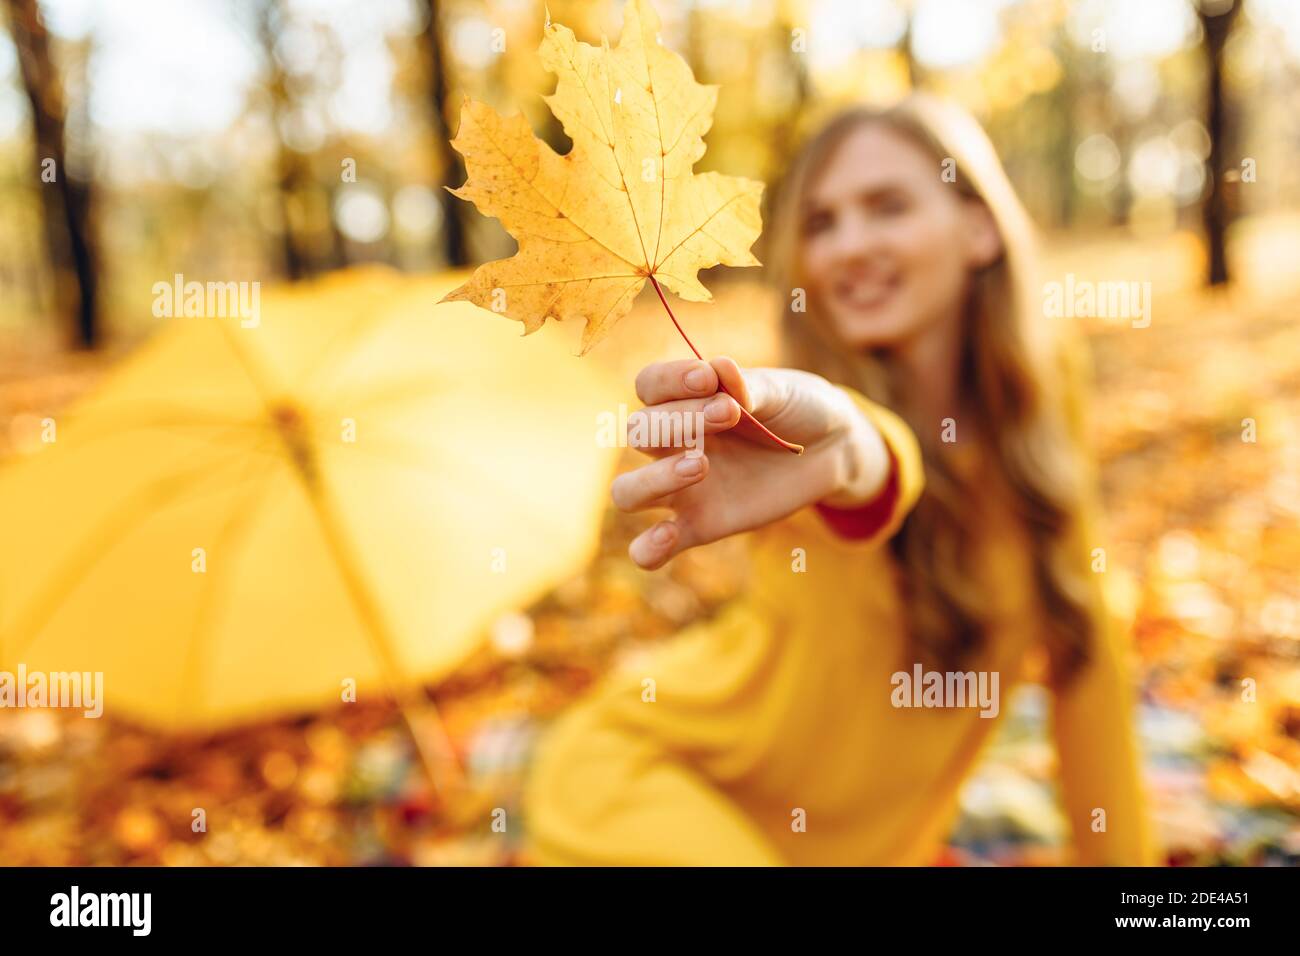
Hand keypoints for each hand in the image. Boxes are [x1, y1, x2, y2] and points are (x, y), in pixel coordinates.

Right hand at [613, 356, 889, 568]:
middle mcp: (674, 443)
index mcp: (686, 400)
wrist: (832, 450)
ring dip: (654, 479)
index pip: (649, 386)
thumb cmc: (798, 409)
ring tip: (701, 465)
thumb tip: (720, 369)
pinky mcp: (700, 526)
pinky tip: (669, 534)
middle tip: (729, 414)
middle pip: (637, 433)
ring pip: (628, 492)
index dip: (669, 380)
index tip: (708, 378)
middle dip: (677, 421)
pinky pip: (652, 548)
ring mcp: (682, 488)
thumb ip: (750, 386)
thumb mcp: (782, 390)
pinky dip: (648, 548)